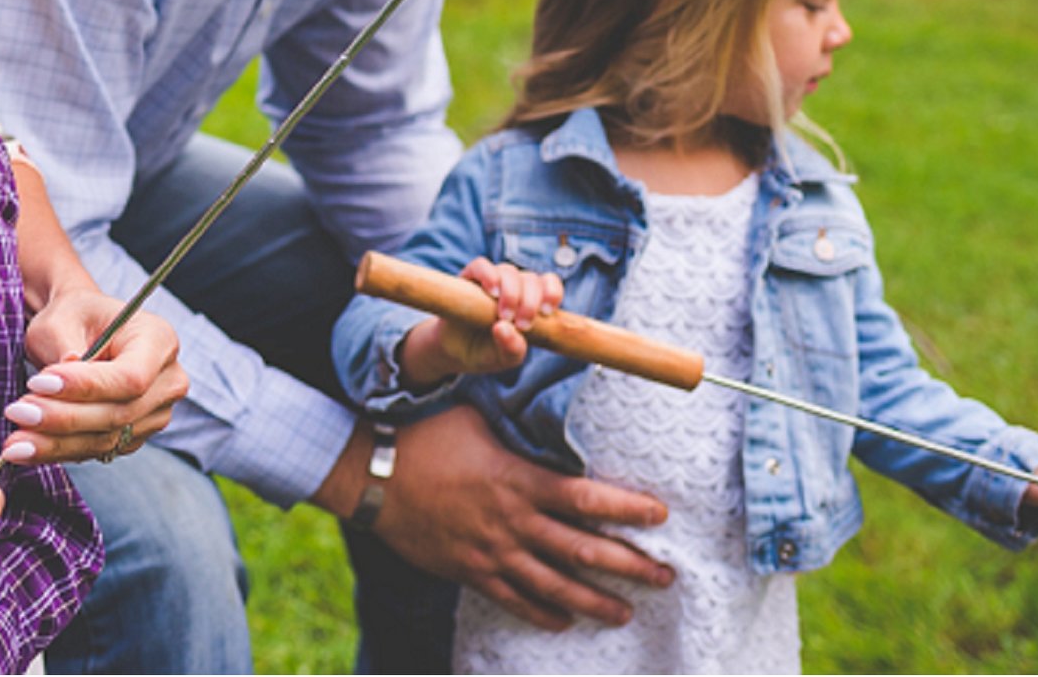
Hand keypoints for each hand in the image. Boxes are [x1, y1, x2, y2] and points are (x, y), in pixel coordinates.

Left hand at [4, 289, 187, 464]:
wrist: (78, 331)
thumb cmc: (73, 316)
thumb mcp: (63, 316)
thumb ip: (64, 342)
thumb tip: (66, 370)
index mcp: (158, 339)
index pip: (130, 376)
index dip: (87, 387)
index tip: (39, 384)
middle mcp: (166, 382)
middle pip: (118, 413)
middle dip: (63, 418)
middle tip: (18, 414)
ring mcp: (153, 415)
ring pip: (104, 439)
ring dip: (55, 443)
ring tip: (14, 442)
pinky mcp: (132, 438)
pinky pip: (95, 450)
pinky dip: (58, 451)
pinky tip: (26, 450)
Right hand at [353, 401, 672, 629]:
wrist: (372, 472)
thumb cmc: (425, 433)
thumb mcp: (477, 418)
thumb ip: (517, 430)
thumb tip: (550, 417)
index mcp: (518, 479)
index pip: (586, 499)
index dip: (627, 509)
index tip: (660, 515)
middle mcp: (512, 522)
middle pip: (582, 552)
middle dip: (629, 566)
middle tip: (665, 575)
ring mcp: (492, 552)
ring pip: (556, 588)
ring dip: (596, 602)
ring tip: (627, 612)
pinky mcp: (470, 571)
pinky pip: (515, 600)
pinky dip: (543, 614)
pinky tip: (565, 620)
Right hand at [402, 256, 563, 386]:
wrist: (453, 352)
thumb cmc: (485, 352)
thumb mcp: (504, 359)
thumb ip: (512, 348)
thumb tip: (505, 328)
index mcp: (529, 303)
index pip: (548, 285)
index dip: (552, 292)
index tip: (547, 312)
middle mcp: (513, 287)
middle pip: (530, 278)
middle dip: (530, 301)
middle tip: (522, 324)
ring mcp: (491, 281)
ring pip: (509, 270)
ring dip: (511, 292)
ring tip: (504, 315)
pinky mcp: (469, 278)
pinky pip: (481, 265)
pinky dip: (488, 275)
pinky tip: (491, 291)